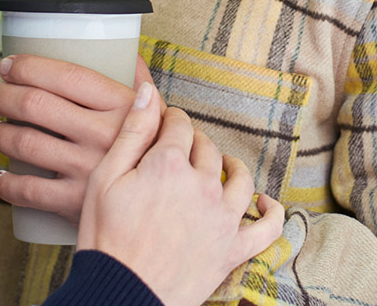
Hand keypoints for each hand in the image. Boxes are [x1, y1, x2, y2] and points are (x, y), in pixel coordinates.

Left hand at [0, 54, 155, 220]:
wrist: (161, 206)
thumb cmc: (154, 152)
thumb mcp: (157, 113)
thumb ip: (142, 83)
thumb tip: (129, 52)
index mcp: (121, 104)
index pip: (66, 75)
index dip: (29, 66)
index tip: (8, 65)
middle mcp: (102, 133)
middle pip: (36, 105)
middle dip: (3, 96)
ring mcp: (87, 168)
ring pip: (25, 143)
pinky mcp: (74, 203)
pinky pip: (28, 191)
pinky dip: (6, 183)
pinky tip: (0, 177)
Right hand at [77, 82, 284, 305]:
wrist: (121, 296)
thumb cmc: (107, 240)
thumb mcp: (105, 178)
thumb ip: (132, 131)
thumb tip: (150, 91)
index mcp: (169, 164)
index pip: (179, 124)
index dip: (170, 120)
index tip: (163, 126)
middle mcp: (203, 185)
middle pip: (207, 147)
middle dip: (193, 143)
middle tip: (178, 151)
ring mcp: (222, 218)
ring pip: (239, 178)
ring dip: (229, 166)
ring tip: (219, 166)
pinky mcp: (233, 249)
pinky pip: (267, 228)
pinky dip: (271, 212)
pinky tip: (264, 202)